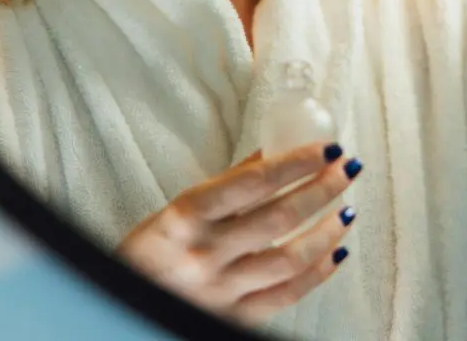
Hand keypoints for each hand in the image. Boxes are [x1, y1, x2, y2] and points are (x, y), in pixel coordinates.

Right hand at [116, 142, 358, 327]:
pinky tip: (335, 251)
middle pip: (280, 216)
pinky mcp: (232, 319)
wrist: (119, 303)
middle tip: (347, 167)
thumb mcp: (178, 209)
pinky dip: (317, 273)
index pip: (255, 181)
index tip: (326, 148)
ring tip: (347, 208)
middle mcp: (205, 252)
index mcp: (187, 214)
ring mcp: (221, 290)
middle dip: (322, 188)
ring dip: (326, 230)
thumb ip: (226, 186)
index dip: (297, 162)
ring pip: (289, 258)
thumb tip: (273, 155)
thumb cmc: (151, 250)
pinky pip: (286, 296)